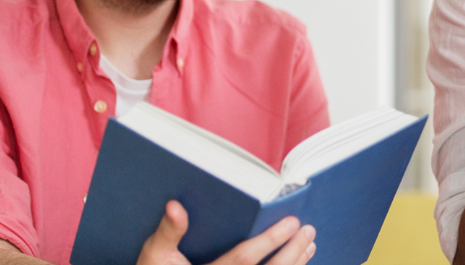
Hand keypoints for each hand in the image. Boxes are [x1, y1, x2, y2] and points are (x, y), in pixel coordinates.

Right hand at [138, 200, 316, 264]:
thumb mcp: (155, 255)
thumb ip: (167, 231)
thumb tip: (175, 205)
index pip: (244, 260)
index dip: (269, 241)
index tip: (291, 222)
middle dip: (292, 252)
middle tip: (308, 230)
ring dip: (295, 264)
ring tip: (309, 243)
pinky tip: (298, 262)